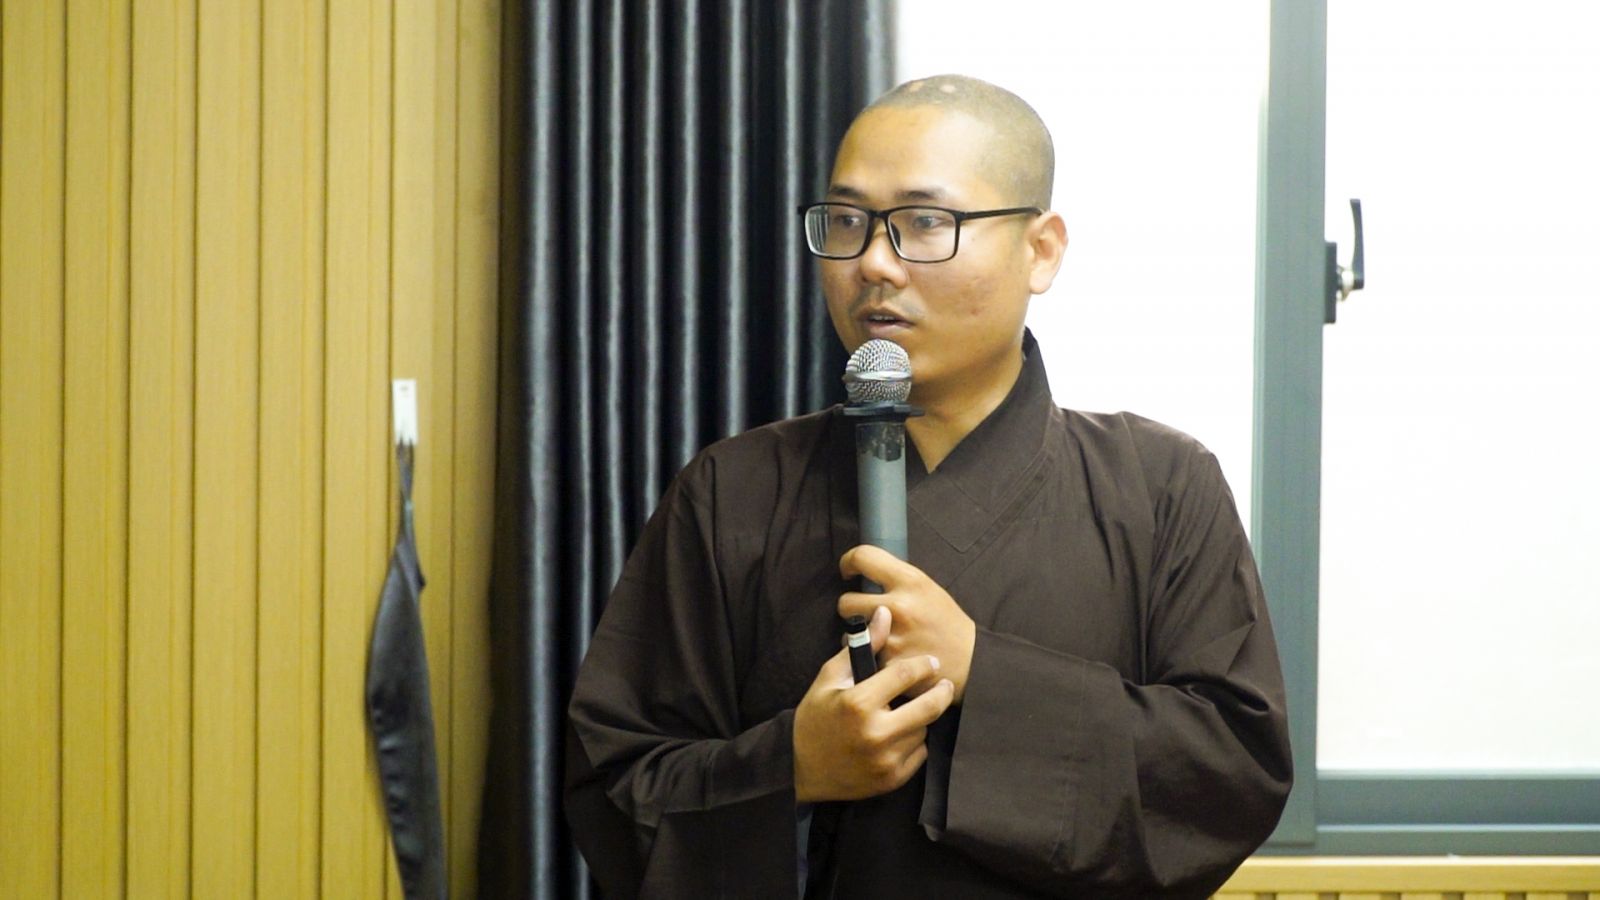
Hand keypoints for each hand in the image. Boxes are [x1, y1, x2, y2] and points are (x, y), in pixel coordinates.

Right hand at [792, 607, 955, 802]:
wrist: (799, 768)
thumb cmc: (815, 717)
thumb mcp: (830, 678)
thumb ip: (861, 647)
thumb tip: (884, 615)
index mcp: (858, 703)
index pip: (905, 675)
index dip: (923, 665)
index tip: (931, 662)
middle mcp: (875, 733)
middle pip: (928, 707)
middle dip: (940, 692)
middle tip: (944, 684)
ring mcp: (885, 760)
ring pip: (923, 730)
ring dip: (920, 720)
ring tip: (908, 712)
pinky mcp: (891, 779)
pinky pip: (919, 754)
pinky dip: (913, 743)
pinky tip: (899, 736)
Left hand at [838, 545, 977, 702]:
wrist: (972, 660)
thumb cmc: (948, 622)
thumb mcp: (928, 589)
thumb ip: (898, 580)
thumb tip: (867, 572)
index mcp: (910, 581)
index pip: (863, 557)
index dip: (848, 562)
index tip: (848, 571)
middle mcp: (899, 606)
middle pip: (846, 602)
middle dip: (852, 608)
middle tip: (864, 613)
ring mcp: (893, 636)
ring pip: (850, 633)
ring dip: (858, 636)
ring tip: (878, 638)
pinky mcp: (890, 664)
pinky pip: (863, 657)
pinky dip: (869, 658)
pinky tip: (885, 657)